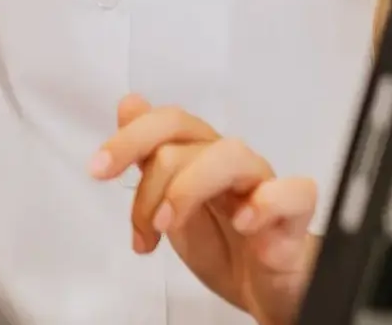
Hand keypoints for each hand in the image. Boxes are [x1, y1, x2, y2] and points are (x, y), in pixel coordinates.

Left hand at [90, 96, 317, 324]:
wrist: (258, 287)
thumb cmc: (219, 242)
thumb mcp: (168, 205)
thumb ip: (149, 157)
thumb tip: (128, 105)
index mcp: (199, 154)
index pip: (166, 122)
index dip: (128, 139)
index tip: (97, 169)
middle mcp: (230, 160)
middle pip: (185, 140)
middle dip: (150, 186)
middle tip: (143, 230)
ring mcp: (264, 182)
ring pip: (231, 155)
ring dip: (189, 189)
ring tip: (171, 226)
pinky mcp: (294, 213)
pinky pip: (293, 191)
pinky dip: (266, 202)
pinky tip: (243, 223)